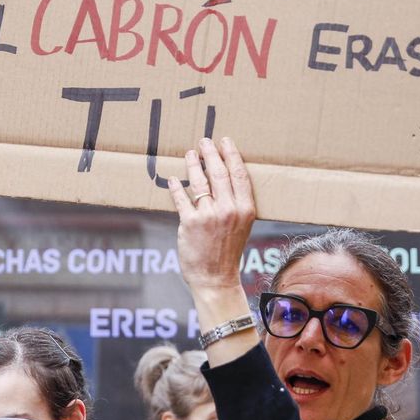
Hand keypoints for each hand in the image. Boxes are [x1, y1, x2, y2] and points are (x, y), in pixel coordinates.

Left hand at [167, 137, 254, 294]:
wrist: (216, 278)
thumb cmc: (228, 251)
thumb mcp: (242, 225)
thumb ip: (236, 203)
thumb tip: (224, 178)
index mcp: (245, 209)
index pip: (239, 174)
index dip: (231, 154)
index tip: (225, 141)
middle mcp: (229, 209)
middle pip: (218, 172)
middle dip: (210, 153)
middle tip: (204, 141)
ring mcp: (209, 215)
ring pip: (199, 181)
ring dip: (193, 164)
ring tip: (190, 154)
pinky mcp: (190, 223)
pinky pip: (181, 198)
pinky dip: (176, 187)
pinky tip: (173, 179)